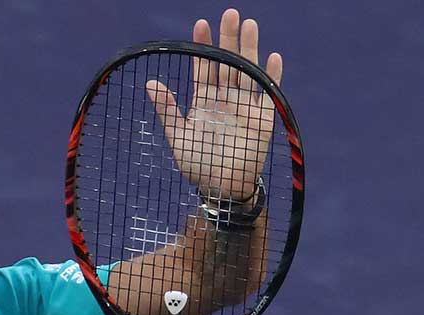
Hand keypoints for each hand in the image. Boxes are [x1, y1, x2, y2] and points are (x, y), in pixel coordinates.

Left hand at [146, 8, 283, 200]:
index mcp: (204, 101)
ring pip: (247, 71)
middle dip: (227, 39)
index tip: (201, 23)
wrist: (221, 189)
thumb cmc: (197, 165)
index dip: (203, 46)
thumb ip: (167, 110)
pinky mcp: (262, 119)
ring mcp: (245, 106)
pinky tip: (273, 58)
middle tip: (229, 13)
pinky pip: (268, 94)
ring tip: (249, 25)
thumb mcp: (178, 137)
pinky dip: (272, 77)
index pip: (203, 67)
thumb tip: (149, 82)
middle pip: (226, 63)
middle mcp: (225, 99)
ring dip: (249, 49)